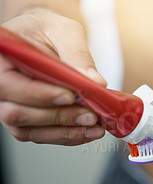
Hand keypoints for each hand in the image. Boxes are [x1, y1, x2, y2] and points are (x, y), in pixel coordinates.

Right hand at [0, 8, 106, 144]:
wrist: (46, 39)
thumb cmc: (48, 31)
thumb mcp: (64, 31)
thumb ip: (77, 55)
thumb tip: (95, 83)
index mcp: (0, 61)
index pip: (8, 85)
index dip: (39, 94)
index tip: (70, 95)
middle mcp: (1, 88)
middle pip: (17, 114)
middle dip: (58, 117)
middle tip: (90, 115)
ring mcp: (12, 107)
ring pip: (30, 131)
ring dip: (65, 132)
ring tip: (95, 127)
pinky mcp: (29, 121)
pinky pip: (43, 136)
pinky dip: (68, 137)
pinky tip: (88, 132)